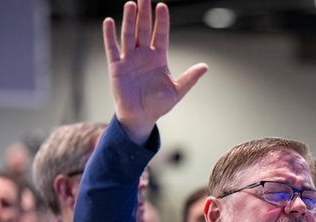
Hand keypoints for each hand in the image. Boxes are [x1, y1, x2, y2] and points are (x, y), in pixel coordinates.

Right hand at [103, 1, 207, 141]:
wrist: (140, 117)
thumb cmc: (158, 104)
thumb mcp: (177, 91)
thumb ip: (190, 78)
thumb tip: (205, 66)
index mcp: (159, 58)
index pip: (161, 34)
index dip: (161, 21)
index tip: (162, 6)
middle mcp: (143, 54)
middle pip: (143, 29)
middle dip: (144, 13)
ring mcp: (129, 59)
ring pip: (129, 35)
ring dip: (129, 20)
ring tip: (131, 4)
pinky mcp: (116, 67)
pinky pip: (112, 48)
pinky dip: (110, 35)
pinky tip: (110, 21)